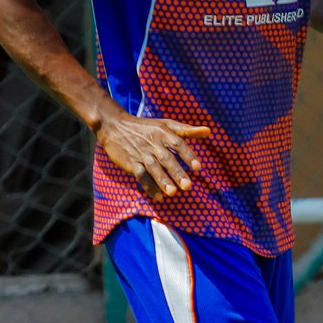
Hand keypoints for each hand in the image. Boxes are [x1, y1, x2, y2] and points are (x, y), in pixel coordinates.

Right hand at [96, 112, 210, 201]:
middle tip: (188, 186)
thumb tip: (209, 131)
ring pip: (153, 168)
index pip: (178, 143)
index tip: (198, 167)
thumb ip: (188, 130)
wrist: (113, 125)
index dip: (188, 155)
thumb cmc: (146, 127)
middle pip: (166, 158)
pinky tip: (158, 197)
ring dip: (162, 180)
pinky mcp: (130, 162)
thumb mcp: (166, 124)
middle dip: (177, 172)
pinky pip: (140, 175)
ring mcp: (141, 153)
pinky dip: (148, 186)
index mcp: (163, 132)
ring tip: (173, 193)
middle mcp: (153, 143)